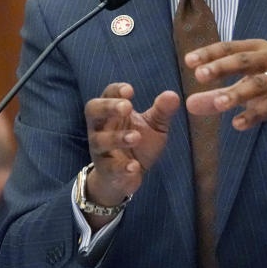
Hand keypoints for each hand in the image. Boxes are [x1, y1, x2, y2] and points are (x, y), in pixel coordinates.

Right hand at [83, 84, 179, 214]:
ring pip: (99, 140)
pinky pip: (109, 168)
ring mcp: (100, 149)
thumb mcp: (153, 125)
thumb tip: (173, 95)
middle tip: (127, 107)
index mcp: (112, 112)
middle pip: (93, 110)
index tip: (130, 90)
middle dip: (108, 107)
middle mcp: (101, 127)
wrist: (127, 177)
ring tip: (136, 137)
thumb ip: (162, 111)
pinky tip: (134, 166)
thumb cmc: (139, 143)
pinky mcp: (105, 170)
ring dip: (116, 138)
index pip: (108, 93)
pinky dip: (121, 167)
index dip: (116, 90)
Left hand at [184, 39, 266, 130]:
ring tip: (218, 103)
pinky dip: (255, 114)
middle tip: (200, 75)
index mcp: (257, 49)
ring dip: (238, 93)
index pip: (230, 47)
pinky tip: (237, 123)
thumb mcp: (246, 84)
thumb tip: (189, 105)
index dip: (209, 53)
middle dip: (222, 67)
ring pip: (260, 84)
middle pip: (244, 61)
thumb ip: (216, 95)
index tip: (188, 61)